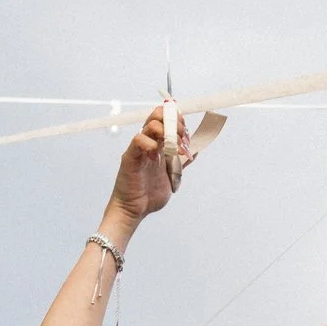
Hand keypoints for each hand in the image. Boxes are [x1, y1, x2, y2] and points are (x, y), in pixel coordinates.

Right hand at [109, 105, 195, 221]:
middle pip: (158, 116)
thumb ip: (182, 161)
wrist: (136, 209)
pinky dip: (151, 144)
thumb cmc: (150, 192)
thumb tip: (196, 150)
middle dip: (175, 123)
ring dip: (167, 133)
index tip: (187, 130)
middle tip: (183, 138)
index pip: (165, 119)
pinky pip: (139, 140)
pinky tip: (157, 157)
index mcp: (157, 144)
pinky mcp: (130, 156)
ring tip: (173, 148)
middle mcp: (148, 142)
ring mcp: (139, 148)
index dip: (178, 119)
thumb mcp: (173, 174)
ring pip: (150, 125)